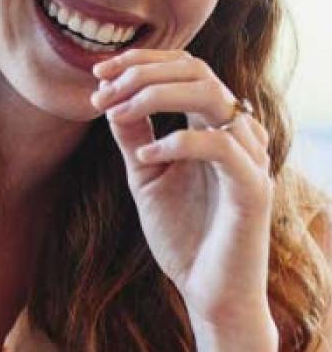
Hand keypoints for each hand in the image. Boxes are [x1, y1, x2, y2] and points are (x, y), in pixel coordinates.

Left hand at [91, 49, 273, 328]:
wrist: (208, 290)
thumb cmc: (182, 233)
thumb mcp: (146, 174)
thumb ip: (133, 135)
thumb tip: (111, 95)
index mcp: (214, 127)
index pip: (186, 69)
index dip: (142, 61)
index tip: (97, 71)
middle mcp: (238, 134)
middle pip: (197, 72)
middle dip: (142, 73)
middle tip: (101, 89)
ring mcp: (250, 159)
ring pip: (211, 97)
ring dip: (155, 96)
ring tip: (115, 112)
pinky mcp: (254, 189)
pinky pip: (222, 146)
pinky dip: (178, 141)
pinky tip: (146, 154)